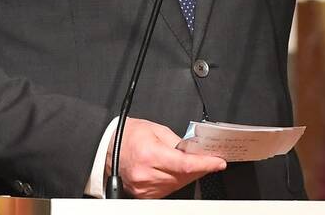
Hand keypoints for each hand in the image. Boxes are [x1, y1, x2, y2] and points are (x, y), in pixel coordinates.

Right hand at [106, 117, 225, 198]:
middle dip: (200, 168)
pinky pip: (168, 190)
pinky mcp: (143, 194)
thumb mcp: (155, 129)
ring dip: (188, 175)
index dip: (205, 164)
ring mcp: (144, 187)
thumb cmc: (127, 135)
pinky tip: (176, 172)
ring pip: (178, 185)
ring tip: (190, 163)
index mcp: (150, 154)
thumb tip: (195, 150)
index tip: (218, 162)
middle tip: (208, 159)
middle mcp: (147, 174)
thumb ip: (177, 141)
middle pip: (184, 176)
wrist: (106, 147)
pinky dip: (176, 181)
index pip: (185, 164)